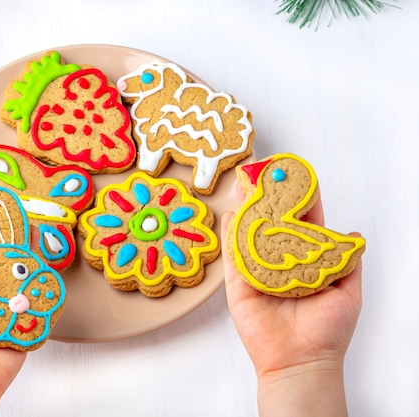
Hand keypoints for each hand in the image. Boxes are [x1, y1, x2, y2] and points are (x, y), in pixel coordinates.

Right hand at [221, 189, 361, 416]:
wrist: (301, 361)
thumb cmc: (328, 331)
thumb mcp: (348, 291)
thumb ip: (348, 260)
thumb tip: (352, 231)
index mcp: (306, 260)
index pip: (302, 220)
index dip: (300, 196)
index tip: (295, 173)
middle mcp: (279, 260)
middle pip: (272, 220)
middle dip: (267, 194)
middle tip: (261, 169)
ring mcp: (257, 270)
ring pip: (249, 231)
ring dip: (246, 206)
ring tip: (243, 182)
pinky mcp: (238, 283)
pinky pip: (232, 254)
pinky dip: (230, 232)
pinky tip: (230, 212)